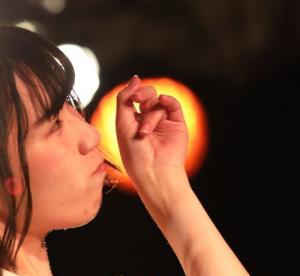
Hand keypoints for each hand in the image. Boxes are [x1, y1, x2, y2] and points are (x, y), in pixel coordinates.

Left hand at [114, 75, 189, 191]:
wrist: (154, 172)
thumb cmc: (134, 153)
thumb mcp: (122, 124)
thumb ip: (125, 99)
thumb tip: (135, 78)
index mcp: (132, 123)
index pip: (132, 100)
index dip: (132, 93)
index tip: (132, 95)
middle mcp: (148, 121)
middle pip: (147, 96)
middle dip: (142, 95)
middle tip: (138, 100)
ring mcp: (163, 123)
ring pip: (157, 103)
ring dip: (150, 115)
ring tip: (145, 132)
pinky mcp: (177, 125)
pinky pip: (173, 105)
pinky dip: (168, 101)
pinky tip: (163, 102)